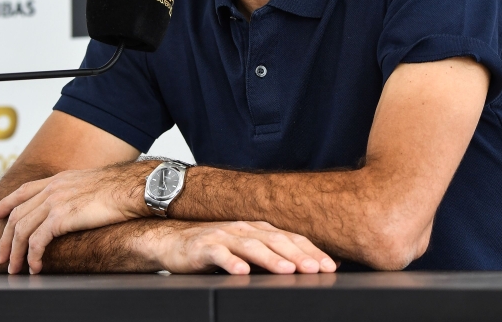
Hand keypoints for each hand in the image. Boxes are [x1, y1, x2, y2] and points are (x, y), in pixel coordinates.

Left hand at [0, 163, 149, 273]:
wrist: (133, 189)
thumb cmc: (122, 190)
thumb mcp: (92, 184)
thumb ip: (77, 192)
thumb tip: (76, 205)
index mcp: (59, 179)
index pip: (24, 190)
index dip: (6, 203)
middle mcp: (53, 188)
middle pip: (17, 214)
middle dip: (6, 238)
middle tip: (2, 257)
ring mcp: (55, 201)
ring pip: (22, 230)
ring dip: (16, 253)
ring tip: (15, 269)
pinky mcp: (61, 217)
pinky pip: (36, 241)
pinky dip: (32, 256)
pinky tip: (35, 266)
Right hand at [155, 221, 336, 274]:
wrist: (172, 240)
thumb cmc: (211, 247)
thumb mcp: (245, 250)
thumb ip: (269, 256)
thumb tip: (303, 268)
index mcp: (258, 230)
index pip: (291, 239)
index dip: (312, 251)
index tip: (330, 266)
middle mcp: (244, 229)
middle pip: (276, 241)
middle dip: (298, 255)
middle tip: (316, 269)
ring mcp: (224, 235)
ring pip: (251, 246)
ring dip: (271, 258)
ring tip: (287, 270)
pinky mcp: (203, 246)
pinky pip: (219, 254)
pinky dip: (231, 262)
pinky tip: (242, 272)